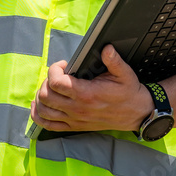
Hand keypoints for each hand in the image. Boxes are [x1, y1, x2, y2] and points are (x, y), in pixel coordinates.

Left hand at [31, 45, 153, 133]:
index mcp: (87, 93)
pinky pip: (48, 125)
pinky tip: (39, 106)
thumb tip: (106, 48)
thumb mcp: (125, 73)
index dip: (54, 69)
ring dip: (41, 97)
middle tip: (56, 75)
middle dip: (46, 81)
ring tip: (49, 87)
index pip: (56, 82)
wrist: (137, 113)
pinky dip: (39, 115)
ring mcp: (74, 119)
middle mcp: (77, 108)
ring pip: (43, 110)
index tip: (63, 65)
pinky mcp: (75, 126)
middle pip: (46, 96)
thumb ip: (114, 60)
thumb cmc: (129, 93)